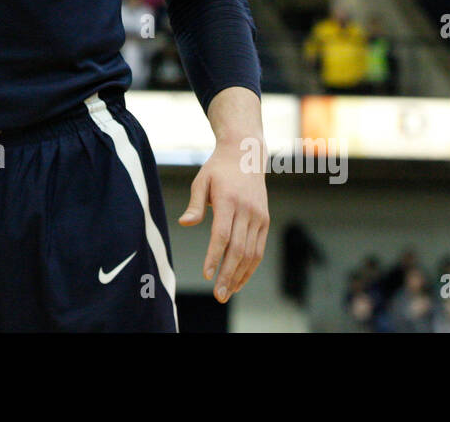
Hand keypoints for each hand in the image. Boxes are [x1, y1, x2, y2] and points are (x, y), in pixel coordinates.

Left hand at [178, 129, 268, 301]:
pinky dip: (250, 267)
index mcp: (229, 200)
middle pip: (238, 248)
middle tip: (218, 295)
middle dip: (228, 274)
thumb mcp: (201, 180)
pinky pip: (259, 248)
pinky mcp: (265, 220)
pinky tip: (239, 280)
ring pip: (251, 253)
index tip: (207, 274)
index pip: (223, 234)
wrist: (246, 154)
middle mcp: (247, 210)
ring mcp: (259, 216)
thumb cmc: (218, 169)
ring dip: (240, 275)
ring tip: (227, 293)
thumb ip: (195, 204)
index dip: (214, 256)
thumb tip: (184, 223)